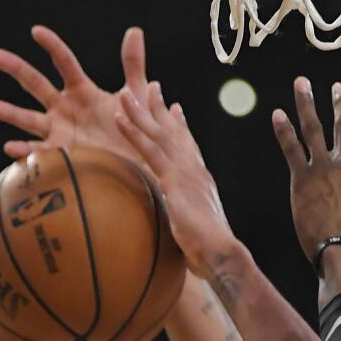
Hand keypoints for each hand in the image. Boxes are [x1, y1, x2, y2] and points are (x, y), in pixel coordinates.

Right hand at [0, 25, 151, 169]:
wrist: (141, 162)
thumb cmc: (138, 127)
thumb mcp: (137, 94)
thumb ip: (133, 64)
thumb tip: (135, 31)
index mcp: (82, 91)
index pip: (64, 63)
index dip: (52, 46)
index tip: (37, 32)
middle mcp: (66, 108)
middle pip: (36, 84)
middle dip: (16, 69)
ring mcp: (61, 131)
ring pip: (30, 119)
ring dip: (11, 113)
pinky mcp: (63, 153)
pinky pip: (41, 152)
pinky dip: (25, 151)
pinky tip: (10, 147)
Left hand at [115, 83, 239, 282]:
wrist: (221, 254)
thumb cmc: (210, 253)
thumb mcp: (196, 233)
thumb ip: (185, 223)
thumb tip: (179, 232)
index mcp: (202, 182)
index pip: (190, 149)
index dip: (181, 128)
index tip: (175, 110)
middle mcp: (196, 171)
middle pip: (176, 133)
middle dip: (162, 109)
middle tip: (151, 86)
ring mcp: (186, 173)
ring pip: (160, 135)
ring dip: (141, 112)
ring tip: (125, 93)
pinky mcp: (175, 180)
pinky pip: (150, 149)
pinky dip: (133, 131)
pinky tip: (119, 116)